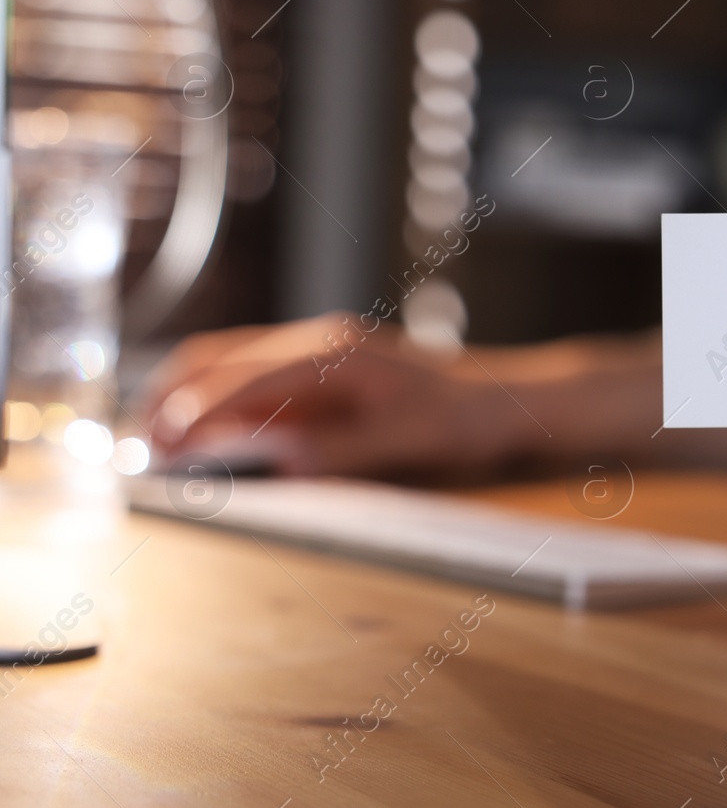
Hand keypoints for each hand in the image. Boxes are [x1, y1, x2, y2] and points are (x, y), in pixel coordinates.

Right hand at [137, 314, 513, 478]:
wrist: (506, 402)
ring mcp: (320, 350)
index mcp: (336, 358)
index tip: (161, 454)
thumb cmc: (466, 423)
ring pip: (226, 360)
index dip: (195, 419)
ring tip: (155, 446)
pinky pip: (250, 371)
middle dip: (169, 403)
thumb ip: (345, 453)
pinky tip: (203, 434)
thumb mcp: (412, 444)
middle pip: (216, 360)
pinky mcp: (323, 365)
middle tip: (138, 455)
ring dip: (184, 397)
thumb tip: (281, 464)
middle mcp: (320, 343)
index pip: (242, 382)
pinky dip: (213, 396)